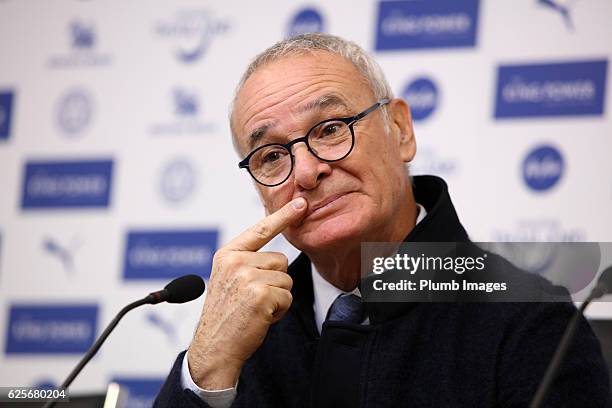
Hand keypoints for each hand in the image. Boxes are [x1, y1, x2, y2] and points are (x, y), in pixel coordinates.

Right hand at [187, 197, 307, 389]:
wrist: (215, 346)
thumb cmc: (225, 315)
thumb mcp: (229, 279)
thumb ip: (247, 262)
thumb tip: (278, 255)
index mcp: (227, 254)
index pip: (260, 229)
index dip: (283, 216)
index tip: (300, 203)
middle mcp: (235, 261)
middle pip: (280, 260)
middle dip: (275, 281)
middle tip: (253, 299)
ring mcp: (247, 277)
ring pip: (286, 279)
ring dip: (277, 297)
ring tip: (255, 308)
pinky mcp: (260, 294)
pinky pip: (287, 296)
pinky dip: (279, 310)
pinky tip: (260, 317)